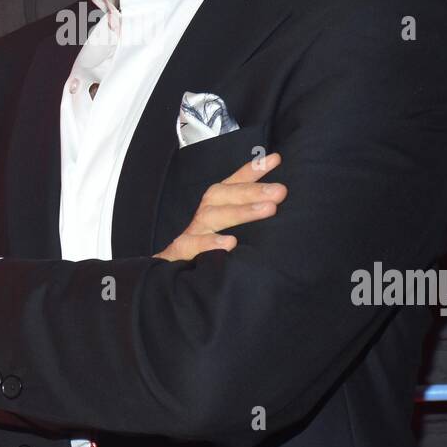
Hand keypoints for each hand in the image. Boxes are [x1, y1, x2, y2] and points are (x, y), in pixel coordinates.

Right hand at [153, 151, 285, 261]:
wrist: (167, 287)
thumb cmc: (205, 259)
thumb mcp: (230, 239)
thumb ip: (248, 226)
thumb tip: (276, 210)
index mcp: (214, 211)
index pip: (232, 185)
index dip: (252, 171)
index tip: (275, 159)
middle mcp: (202, 219)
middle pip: (222, 196)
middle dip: (252, 190)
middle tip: (280, 191)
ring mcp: (190, 235)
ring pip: (211, 217)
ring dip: (240, 211)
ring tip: (268, 209)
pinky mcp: (178, 255)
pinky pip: (190, 246)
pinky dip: (208, 242)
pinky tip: (230, 242)